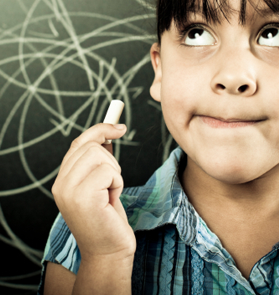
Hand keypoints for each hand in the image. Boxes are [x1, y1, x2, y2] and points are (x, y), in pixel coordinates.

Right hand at [51, 124, 135, 263]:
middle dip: (111, 161)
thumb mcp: (101, 184)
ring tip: (109, 194)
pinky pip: (108, 171)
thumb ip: (98, 160)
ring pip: (100, 155)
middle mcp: (60, 183)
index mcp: (63, 179)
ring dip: (115, 173)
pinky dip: (117, 184)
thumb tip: (110, 132)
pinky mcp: (82, 196)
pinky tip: (111, 201)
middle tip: (111, 185)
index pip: (79, 142)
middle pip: (91, 145)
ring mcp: (68, 189)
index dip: (100, 130)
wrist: (109, 250)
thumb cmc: (108, 217)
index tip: (119, 127)